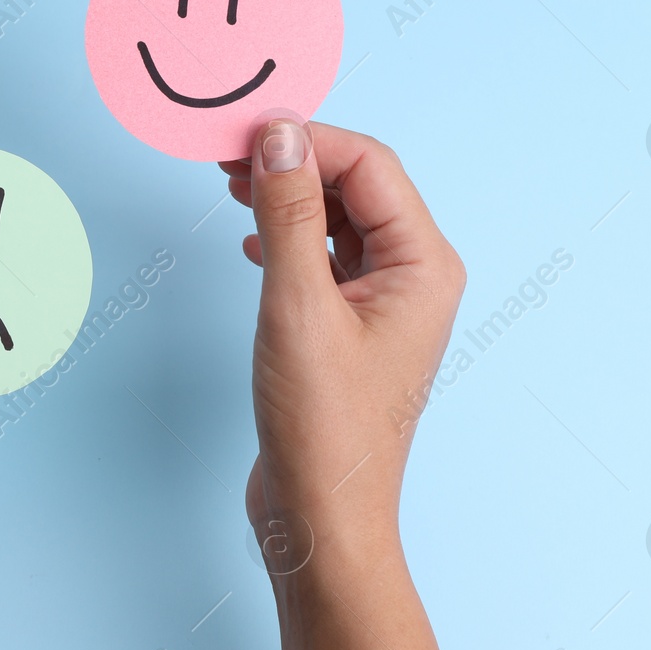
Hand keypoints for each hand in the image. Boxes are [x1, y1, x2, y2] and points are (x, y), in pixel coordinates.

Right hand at [220, 120, 466, 549]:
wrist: (322, 516)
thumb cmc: (323, 428)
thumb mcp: (297, 306)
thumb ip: (289, 213)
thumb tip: (278, 136)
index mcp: (423, 265)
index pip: (369, 164)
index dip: (306, 139)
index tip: (243, 132)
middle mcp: (414, 277)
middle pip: (357, 184)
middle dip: (295, 162)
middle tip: (227, 154)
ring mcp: (384, 305)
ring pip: (339, 220)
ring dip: (288, 197)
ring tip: (233, 186)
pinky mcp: (350, 329)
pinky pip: (324, 259)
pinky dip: (287, 239)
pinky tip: (252, 243)